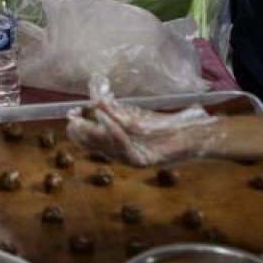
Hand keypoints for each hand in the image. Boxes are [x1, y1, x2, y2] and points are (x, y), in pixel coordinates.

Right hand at [65, 97, 219, 166]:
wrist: (192, 135)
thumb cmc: (166, 126)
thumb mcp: (137, 116)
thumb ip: (116, 112)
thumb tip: (95, 101)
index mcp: (120, 144)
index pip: (94, 138)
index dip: (81, 127)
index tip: (70, 115)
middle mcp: (124, 154)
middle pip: (98, 147)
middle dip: (84, 133)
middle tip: (72, 120)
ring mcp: (135, 159)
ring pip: (111, 150)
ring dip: (98, 135)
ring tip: (85, 122)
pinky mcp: (146, 162)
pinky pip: (128, 151)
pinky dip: (118, 137)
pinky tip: (109, 125)